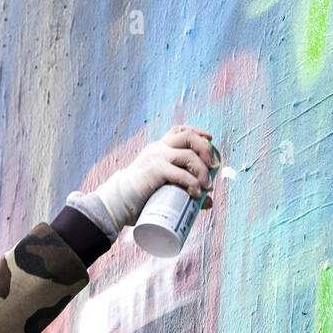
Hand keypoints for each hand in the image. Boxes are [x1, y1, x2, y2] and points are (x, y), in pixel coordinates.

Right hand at [93, 125, 219, 229]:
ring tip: (207, 186)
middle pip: (188, 137)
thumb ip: (184, 191)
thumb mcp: (163, 187)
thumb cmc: (140, 197)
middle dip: (205, 149)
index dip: (197, 132)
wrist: (118, 202)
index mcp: (159, 147)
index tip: (210, 140)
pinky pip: (180, 173)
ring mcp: (156, 157)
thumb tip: (208, 202)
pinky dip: (192, 183)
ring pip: (188, 154)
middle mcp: (158, 148)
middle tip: (214, 167)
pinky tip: (197, 193)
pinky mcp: (155, 170)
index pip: (180, 130)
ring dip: (202, 170)